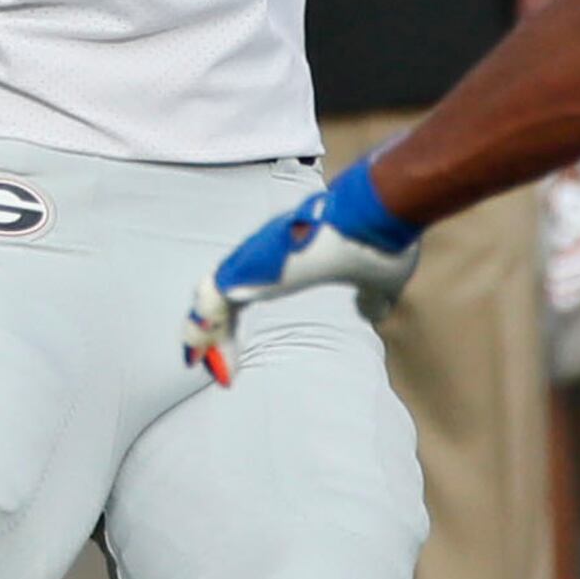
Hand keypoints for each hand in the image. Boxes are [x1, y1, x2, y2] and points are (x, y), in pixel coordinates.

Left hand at [183, 155, 423, 384]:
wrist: (383, 212)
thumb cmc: (380, 240)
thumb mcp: (379, 283)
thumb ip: (371, 298)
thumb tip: (372, 312)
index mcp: (285, 262)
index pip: (243, 294)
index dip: (230, 326)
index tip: (232, 360)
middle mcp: (265, 255)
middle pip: (218, 297)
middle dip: (206, 333)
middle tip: (202, 365)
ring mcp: (258, 256)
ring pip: (209, 297)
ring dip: (201, 333)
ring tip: (196, 363)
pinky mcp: (255, 263)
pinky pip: (215, 298)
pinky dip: (206, 327)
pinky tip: (205, 354)